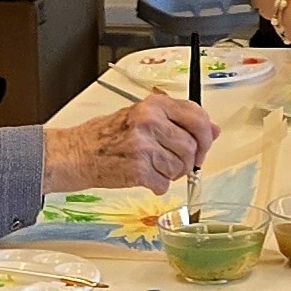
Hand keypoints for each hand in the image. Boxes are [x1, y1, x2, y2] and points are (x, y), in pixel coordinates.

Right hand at [41, 90, 216, 194]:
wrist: (77, 153)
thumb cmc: (107, 136)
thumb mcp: (144, 117)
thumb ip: (179, 121)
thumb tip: (213, 131)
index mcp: (154, 105)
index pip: (198, 117)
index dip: (205, 136)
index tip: (203, 146)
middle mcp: (150, 122)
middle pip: (192, 146)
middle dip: (189, 160)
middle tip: (177, 163)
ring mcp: (144, 146)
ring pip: (180, 168)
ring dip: (172, 174)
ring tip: (154, 168)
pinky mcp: (138, 170)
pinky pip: (164, 184)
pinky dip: (158, 186)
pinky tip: (144, 177)